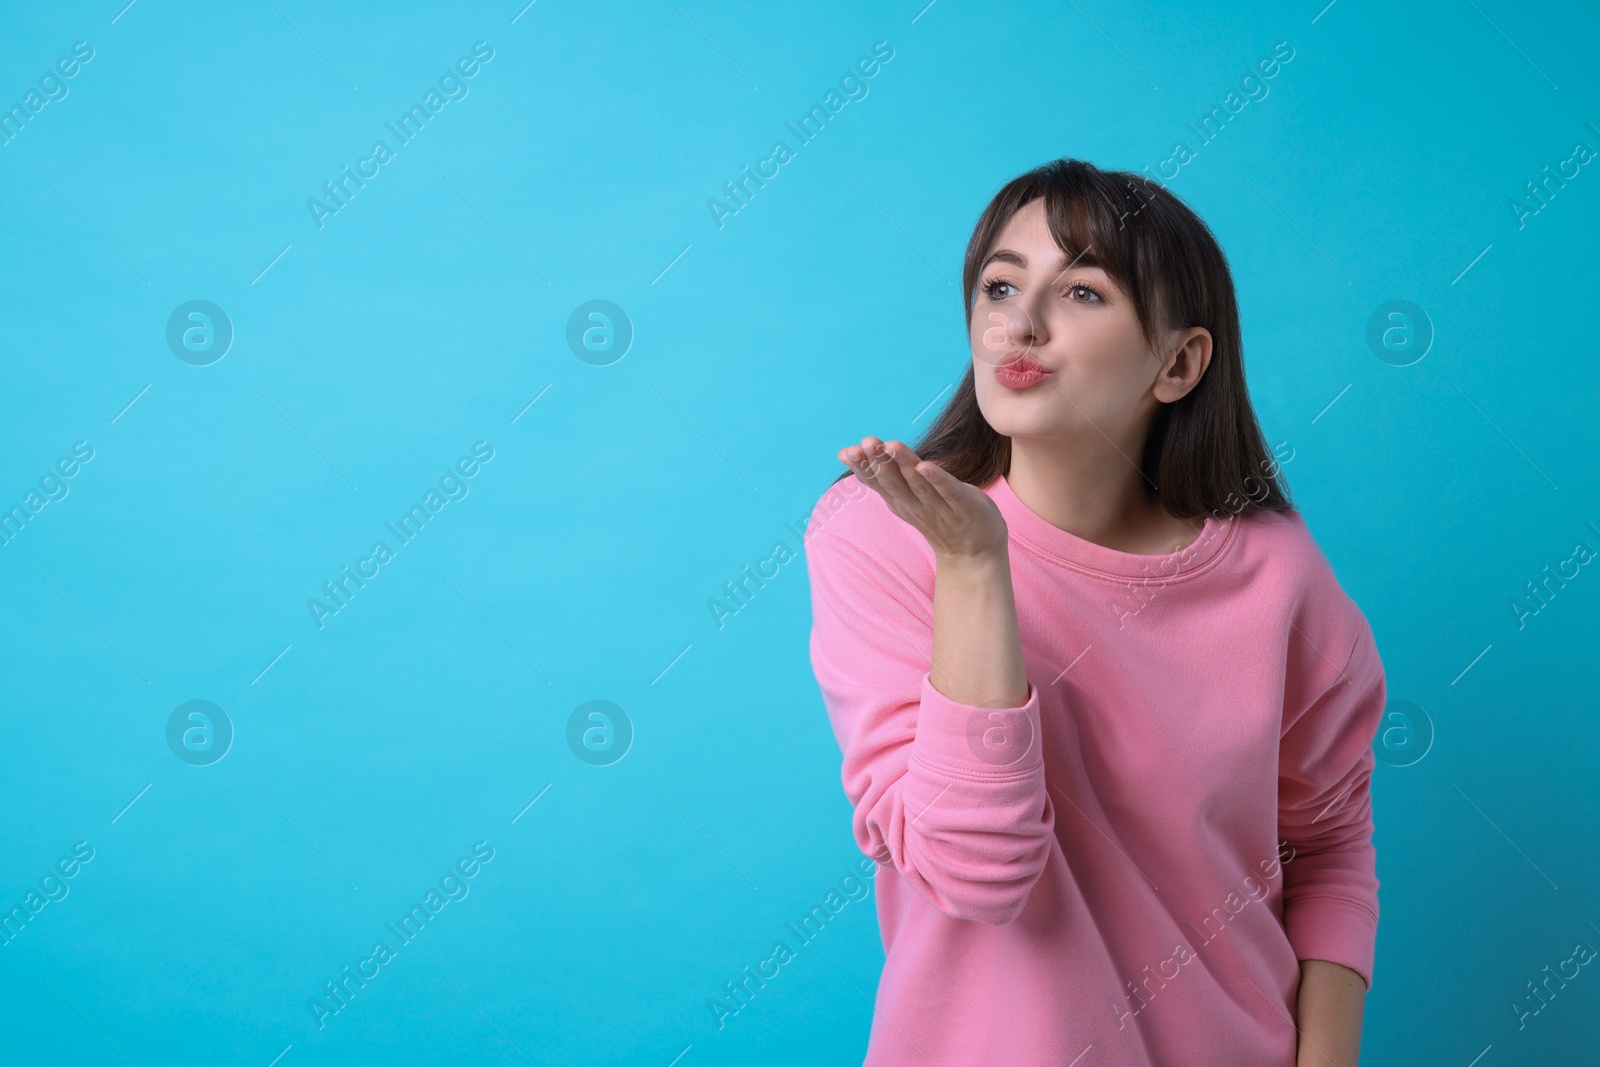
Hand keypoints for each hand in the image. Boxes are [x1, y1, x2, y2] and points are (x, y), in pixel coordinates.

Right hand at [838, 436, 1008, 561]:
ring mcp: (940, 508)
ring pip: (918, 484)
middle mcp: (916, 505)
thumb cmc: (937, 517)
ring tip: (891, 445)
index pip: (877, 483)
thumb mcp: (903, 498)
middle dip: (879, 462)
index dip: (862, 468)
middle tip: (867, 442)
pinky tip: (925, 466)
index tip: (847, 452)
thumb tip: (845, 454)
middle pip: (894, 482)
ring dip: (904, 464)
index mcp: (901, 501)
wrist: (974, 555)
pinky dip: (937, 479)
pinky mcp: (965, 506)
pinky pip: (950, 492)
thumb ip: (881, 477)